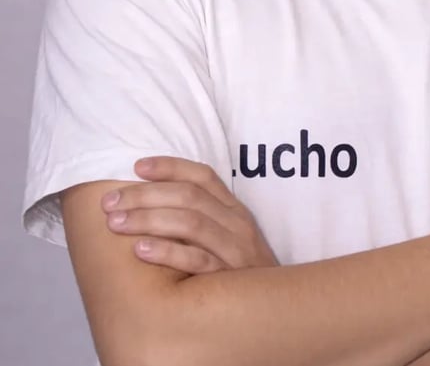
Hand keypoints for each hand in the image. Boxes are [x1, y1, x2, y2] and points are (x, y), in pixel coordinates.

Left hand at [100, 156, 277, 273]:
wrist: (271, 311)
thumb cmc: (237, 274)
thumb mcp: (226, 239)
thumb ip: (199, 220)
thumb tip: (149, 204)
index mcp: (234, 209)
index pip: (203, 176)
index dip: (170, 167)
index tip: (136, 166)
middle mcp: (237, 224)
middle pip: (189, 196)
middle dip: (145, 195)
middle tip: (110, 202)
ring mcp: (236, 250)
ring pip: (191, 223)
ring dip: (149, 219)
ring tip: (116, 223)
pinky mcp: (230, 278)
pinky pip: (197, 261)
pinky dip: (167, 253)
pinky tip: (140, 250)